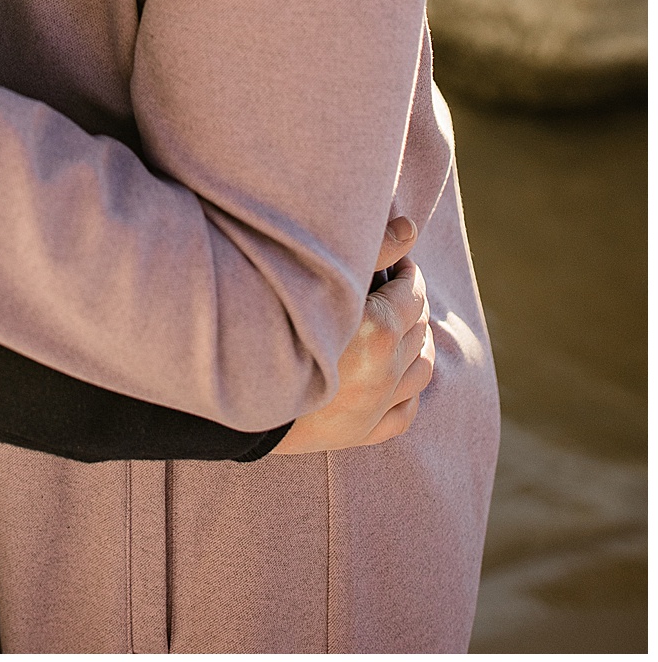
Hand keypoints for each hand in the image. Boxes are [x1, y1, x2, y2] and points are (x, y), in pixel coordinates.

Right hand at [270, 217, 434, 452]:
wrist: (238, 385)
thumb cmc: (275, 319)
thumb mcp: (322, 279)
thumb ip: (371, 251)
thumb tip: (410, 228)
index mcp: (379, 332)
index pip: (413, 294)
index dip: (408, 271)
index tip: (396, 261)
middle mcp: (385, 371)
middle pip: (420, 328)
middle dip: (413, 302)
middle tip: (395, 286)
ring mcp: (376, 407)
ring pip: (422, 370)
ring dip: (419, 343)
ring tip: (403, 325)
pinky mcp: (364, 433)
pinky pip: (406, 413)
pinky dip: (410, 391)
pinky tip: (398, 375)